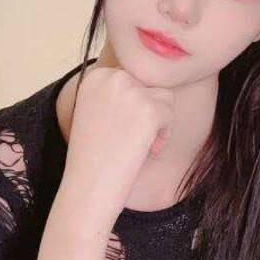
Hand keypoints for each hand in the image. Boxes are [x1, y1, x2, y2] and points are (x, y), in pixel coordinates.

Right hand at [60, 64, 175, 229]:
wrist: (90, 184)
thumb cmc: (95, 156)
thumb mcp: (96, 113)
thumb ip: (116, 93)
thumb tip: (143, 84)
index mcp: (97, 76)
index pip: (134, 80)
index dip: (134, 108)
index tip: (119, 130)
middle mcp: (112, 76)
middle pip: (151, 85)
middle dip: (148, 113)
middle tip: (130, 139)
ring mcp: (131, 90)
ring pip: (164, 98)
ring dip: (158, 122)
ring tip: (138, 144)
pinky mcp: (149, 108)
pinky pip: (169, 116)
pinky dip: (164, 136)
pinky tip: (146, 150)